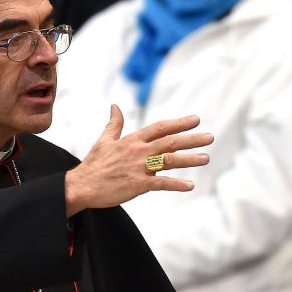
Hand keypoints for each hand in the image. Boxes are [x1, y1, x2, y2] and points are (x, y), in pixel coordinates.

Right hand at [64, 105, 212, 215]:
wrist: (81, 185)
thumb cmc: (94, 164)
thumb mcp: (104, 140)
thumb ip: (114, 123)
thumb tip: (115, 106)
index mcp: (132, 140)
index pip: (160, 128)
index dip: (179, 123)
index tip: (196, 120)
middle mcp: (138, 151)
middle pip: (170, 142)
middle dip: (192, 139)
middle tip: (210, 137)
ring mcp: (139, 168)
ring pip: (169, 161)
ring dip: (189, 159)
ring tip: (206, 158)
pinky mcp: (137, 185)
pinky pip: (160, 184)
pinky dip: (176, 184)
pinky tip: (190, 185)